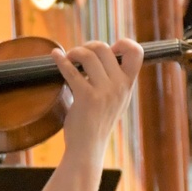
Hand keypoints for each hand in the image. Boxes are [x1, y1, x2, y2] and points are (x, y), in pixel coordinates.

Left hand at [55, 37, 141, 160]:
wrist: (87, 147)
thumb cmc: (97, 122)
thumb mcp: (114, 100)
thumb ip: (113, 79)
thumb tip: (98, 52)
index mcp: (127, 85)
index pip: (137, 53)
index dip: (124, 43)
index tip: (110, 48)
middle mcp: (119, 87)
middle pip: (105, 49)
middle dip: (88, 46)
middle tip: (78, 55)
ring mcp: (104, 92)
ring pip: (88, 55)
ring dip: (74, 52)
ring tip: (68, 59)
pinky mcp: (86, 97)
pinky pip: (71, 71)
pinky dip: (60, 60)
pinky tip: (55, 56)